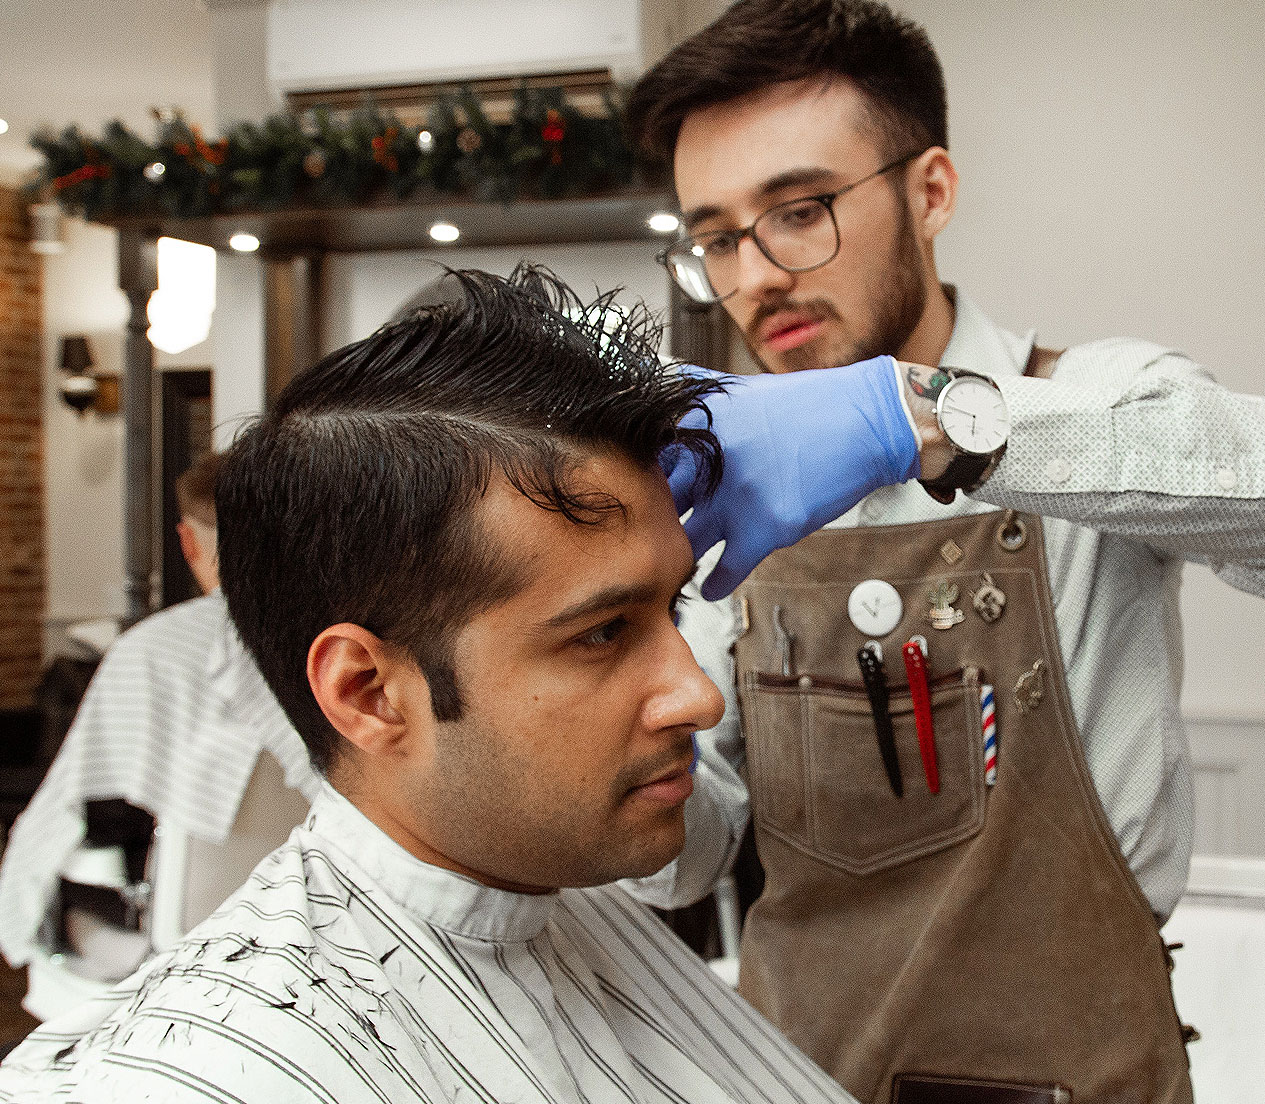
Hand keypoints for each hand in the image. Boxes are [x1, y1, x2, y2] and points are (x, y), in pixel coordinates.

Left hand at [662, 356, 920, 598]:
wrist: (864, 422)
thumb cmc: (806, 407)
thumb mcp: (740, 389)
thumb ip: (694, 389)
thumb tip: (655, 377)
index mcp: (699, 425)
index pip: (645, 463)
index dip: (637, 484)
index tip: (635, 498)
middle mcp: (710, 462)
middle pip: (657, 504)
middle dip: (648, 525)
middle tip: (643, 541)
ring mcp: (736, 497)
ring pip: (684, 542)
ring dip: (676, 559)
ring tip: (671, 568)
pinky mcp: (765, 528)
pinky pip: (725, 569)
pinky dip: (712, 584)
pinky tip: (708, 586)